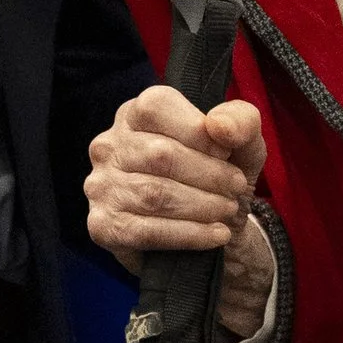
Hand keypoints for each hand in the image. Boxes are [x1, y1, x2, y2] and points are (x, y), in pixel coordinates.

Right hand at [87, 85, 276, 340]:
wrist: (215, 232)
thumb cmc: (219, 177)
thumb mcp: (241, 143)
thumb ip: (240, 121)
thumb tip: (219, 125)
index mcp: (135, 114)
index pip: (156, 107)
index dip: (198, 132)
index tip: (227, 154)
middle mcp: (109, 146)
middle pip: (159, 154)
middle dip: (208, 175)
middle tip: (236, 190)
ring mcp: (100, 187)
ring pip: (153, 194)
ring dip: (202, 206)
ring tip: (227, 211)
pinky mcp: (104, 227)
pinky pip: (146, 232)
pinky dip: (189, 235)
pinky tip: (215, 235)